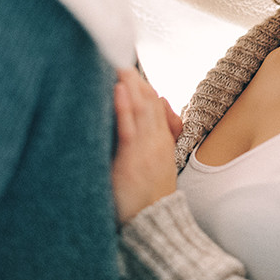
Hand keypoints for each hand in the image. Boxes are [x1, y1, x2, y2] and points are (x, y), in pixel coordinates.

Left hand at [112, 68, 178, 224]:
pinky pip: (129, 128)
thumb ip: (158, 134)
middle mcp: (156, 140)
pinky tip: (117, 90)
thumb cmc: (147, 199)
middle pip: (147, 100)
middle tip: (118, 54)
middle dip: (134, 77)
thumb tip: (159, 103)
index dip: (142, 84)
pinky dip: (124, 107)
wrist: (153, 226)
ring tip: (117, 62)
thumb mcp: (156, 162)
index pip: (153, 103)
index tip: (128, 67)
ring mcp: (146, 149)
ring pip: (140, 108)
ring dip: (129, 84)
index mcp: (161, 140)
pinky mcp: (133, 160)